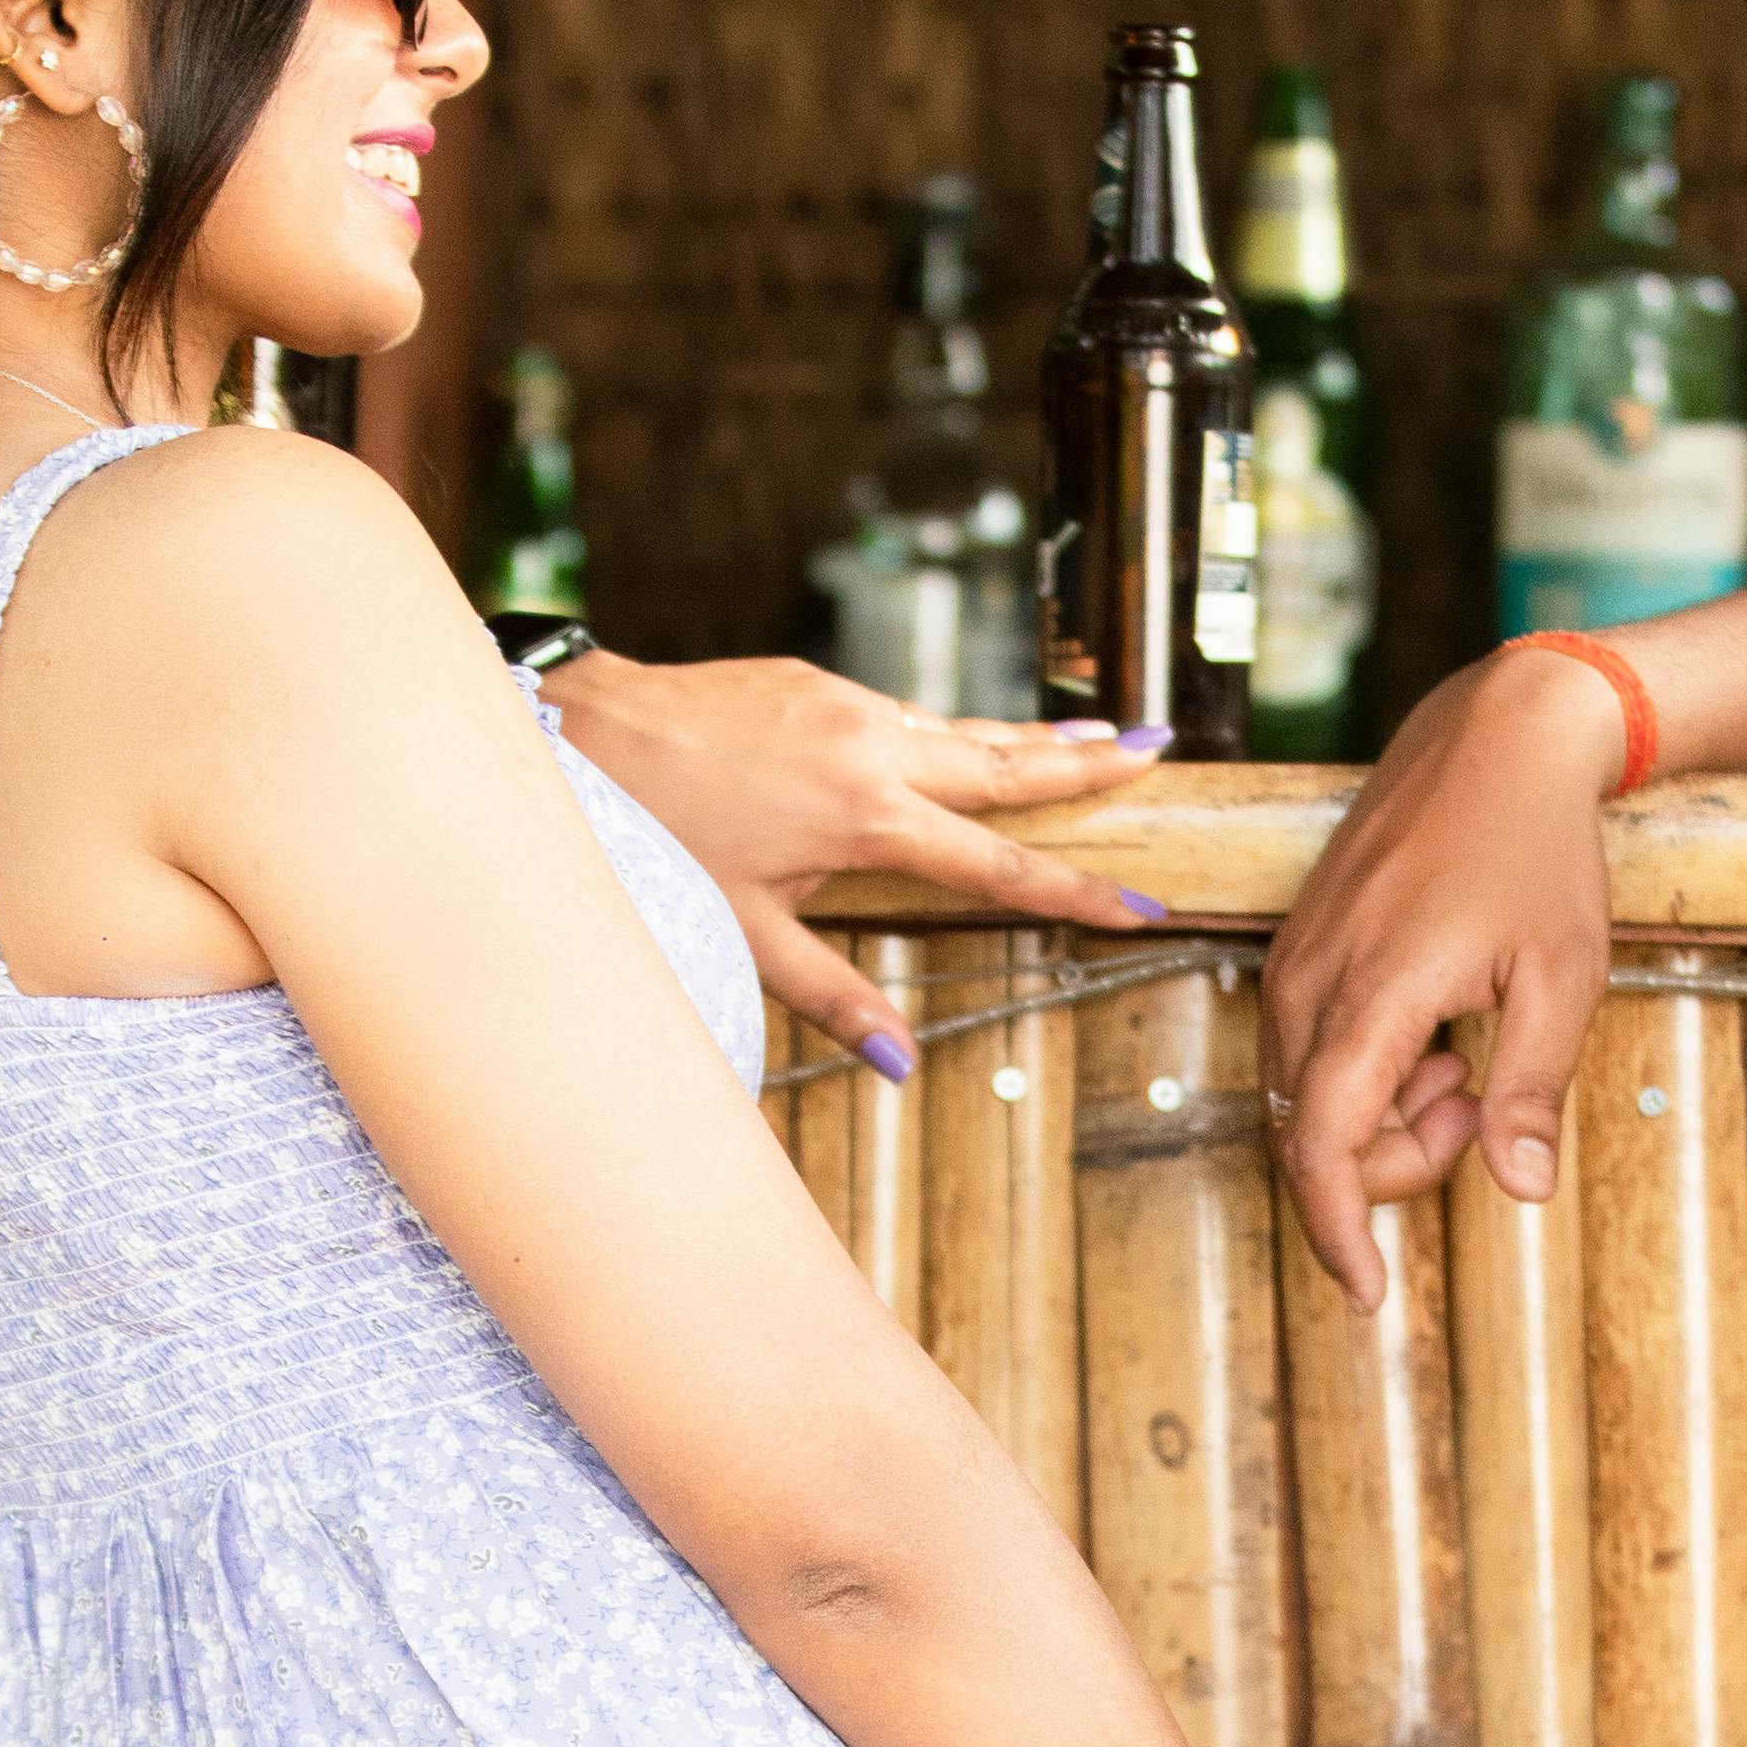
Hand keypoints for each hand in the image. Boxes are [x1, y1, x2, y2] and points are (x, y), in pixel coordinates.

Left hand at [553, 653, 1173, 1068]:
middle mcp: (875, 751)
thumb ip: (831, 997)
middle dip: (1088, 767)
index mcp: (869, 820)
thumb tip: (901, 1063)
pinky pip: (908, 713)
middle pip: (1008, 765)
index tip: (1138, 905)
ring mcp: (848, 707)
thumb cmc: (657, 839)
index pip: (999, 865)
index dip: (1073, 892)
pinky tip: (975, 736)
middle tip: (1160, 756)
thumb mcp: (744, 931)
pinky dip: (955, 728)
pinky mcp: (816, 682)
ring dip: (1035, 738)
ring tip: (1102, 738)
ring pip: (964, 728)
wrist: (585, 729)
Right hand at [1261, 655, 1623, 1311]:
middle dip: (1398, 1162)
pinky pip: (1314, 1048)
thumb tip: (1519, 1191)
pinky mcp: (1301, 945)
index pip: (1325, 1150)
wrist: (1498, 736)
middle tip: (1485, 1107)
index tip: (1371, 1296)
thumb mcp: (1564, 977)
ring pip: (1313, 1096)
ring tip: (1469, 1057)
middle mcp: (1311, 981)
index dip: (1341, 1236)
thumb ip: (1534, 1091)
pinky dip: (1373, 1072)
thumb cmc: (1538, 849)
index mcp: (1372, 995)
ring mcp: (1297, 960)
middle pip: (1318, 1137)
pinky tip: (1438, 1032)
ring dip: (1388, 1114)